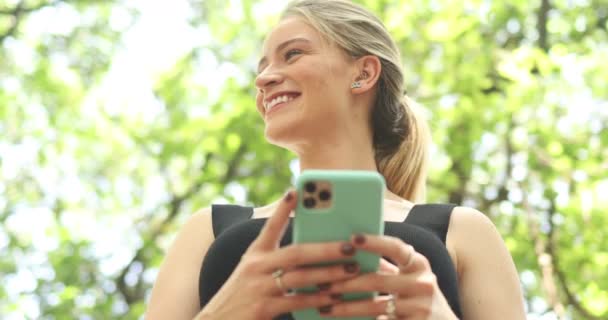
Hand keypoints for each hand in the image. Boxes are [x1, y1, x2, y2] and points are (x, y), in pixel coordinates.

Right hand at [196, 190, 361, 319]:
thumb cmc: (242, 295)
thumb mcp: (252, 270)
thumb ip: (275, 259)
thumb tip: (310, 249)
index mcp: (255, 254)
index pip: (270, 226)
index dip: (283, 209)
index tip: (296, 191)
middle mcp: (256, 267)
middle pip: (296, 252)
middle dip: (325, 248)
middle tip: (350, 246)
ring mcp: (259, 288)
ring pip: (301, 277)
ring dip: (329, 273)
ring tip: (352, 270)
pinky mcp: (262, 309)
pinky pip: (297, 302)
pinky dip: (317, 299)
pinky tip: (334, 298)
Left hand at [320, 234, 457, 319]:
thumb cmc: (419, 298)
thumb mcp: (410, 278)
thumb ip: (387, 267)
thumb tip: (351, 251)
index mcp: (419, 264)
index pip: (396, 248)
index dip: (375, 242)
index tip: (353, 238)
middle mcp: (423, 283)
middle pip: (377, 281)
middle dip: (346, 283)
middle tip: (322, 284)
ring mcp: (421, 307)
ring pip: (375, 306)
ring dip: (347, 307)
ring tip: (326, 306)